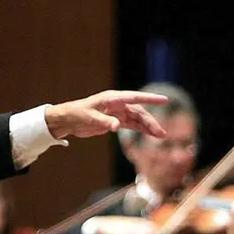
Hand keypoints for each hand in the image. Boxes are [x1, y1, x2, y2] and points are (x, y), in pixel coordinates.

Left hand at [45, 90, 167, 139]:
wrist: (68, 120)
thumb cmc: (77, 114)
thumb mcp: (89, 118)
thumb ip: (104, 121)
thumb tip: (117, 126)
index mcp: (112, 99)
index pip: (134, 97)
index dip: (150, 99)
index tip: (164, 100)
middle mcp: (118, 104)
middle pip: (139, 111)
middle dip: (150, 122)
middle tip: (161, 133)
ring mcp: (118, 112)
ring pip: (137, 119)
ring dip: (148, 127)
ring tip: (160, 135)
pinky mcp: (116, 120)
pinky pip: (132, 124)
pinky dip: (141, 129)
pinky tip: (150, 134)